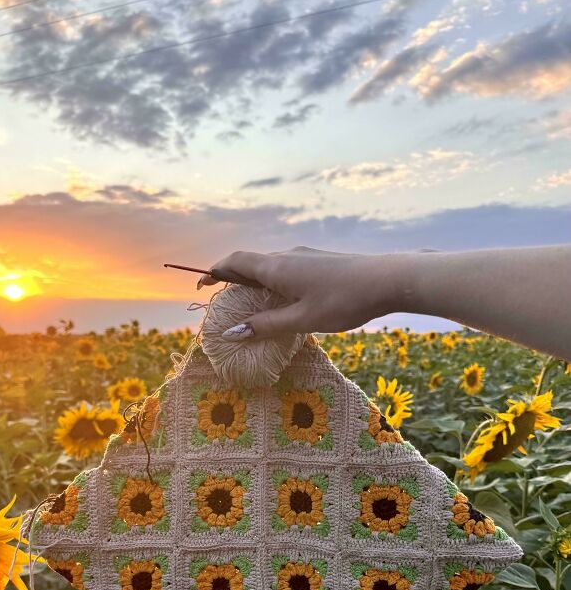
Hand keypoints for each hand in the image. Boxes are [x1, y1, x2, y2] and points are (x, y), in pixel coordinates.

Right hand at [205, 246, 406, 338]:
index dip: (215, 272)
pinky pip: (285, 268)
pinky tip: (283, 300)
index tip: (202, 284)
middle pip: (249, 262)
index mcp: (276, 268)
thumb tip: (233, 332)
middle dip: (232, 278)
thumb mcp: (302, 320)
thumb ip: (267, 326)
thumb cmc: (343, 302)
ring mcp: (304, 256)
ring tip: (250, 304)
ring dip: (253, 281)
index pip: (235, 262)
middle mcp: (286, 257)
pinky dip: (272, 281)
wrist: (388, 279)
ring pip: (269, 265)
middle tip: (222, 299)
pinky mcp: (319, 261)